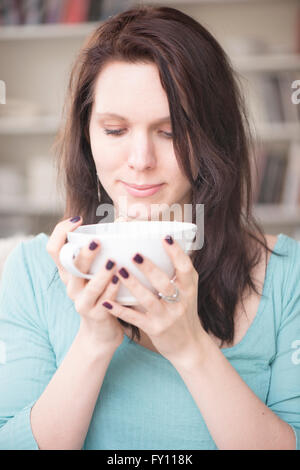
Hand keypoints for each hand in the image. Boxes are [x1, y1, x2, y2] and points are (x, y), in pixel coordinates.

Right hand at [46, 217, 123, 349]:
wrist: (101, 332)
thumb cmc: (103, 293)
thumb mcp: (96, 273)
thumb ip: (104, 250)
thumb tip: (124, 220)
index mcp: (68, 272)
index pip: (53, 248)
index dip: (60, 232)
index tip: (77, 219)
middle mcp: (71, 285)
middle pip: (71, 266)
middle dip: (84, 253)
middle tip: (98, 242)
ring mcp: (81, 301)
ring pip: (88, 286)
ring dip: (101, 273)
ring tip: (113, 263)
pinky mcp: (96, 314)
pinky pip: (105, 300)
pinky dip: (113, 289)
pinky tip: (120, 280)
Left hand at [101, 235, 204, 364]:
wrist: (188, 345)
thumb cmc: (184, 312)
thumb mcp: (188, 292)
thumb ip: (178, 273)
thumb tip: (167, 243)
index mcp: (189, 288)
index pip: (185, 267)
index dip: (176, 252)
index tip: (165, 237)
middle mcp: (180, 301)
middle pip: (164, 283)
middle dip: (150, 268)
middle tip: (135, 254)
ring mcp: (167, 316)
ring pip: (148, 300)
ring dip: (133, 285)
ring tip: (120, 271)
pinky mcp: (154, 329)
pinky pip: (135, 318)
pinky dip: (120, 310)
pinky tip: (107, 301)